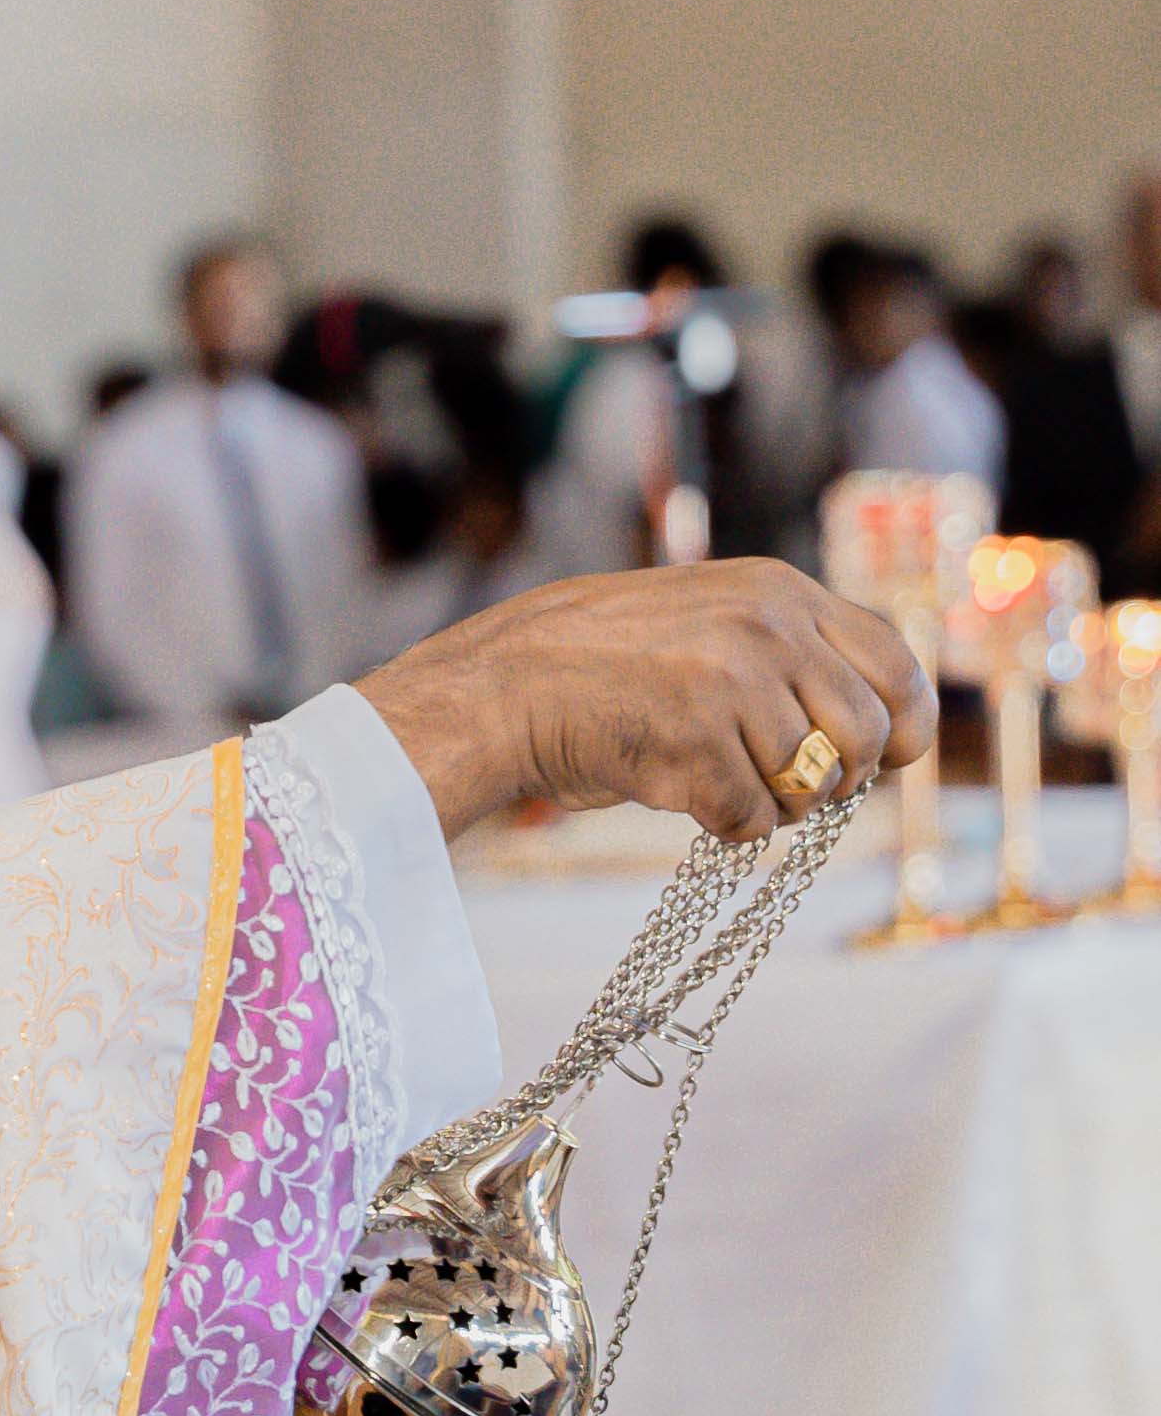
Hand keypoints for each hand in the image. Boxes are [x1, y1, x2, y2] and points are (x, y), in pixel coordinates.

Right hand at [358, 560, 937, 845]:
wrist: (508, 682)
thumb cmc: (615, 663)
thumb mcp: (716, 618)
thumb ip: (797, 651)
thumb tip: (893, 734)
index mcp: (779, 591)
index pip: (896, 665)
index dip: (908, 725)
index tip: (892, 758)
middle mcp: (766, 627)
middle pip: (868, 738)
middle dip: (836, 778)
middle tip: (783, 779)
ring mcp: (731, 683)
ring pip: (811, 787)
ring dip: (770, 803)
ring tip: (713, 774)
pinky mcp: (695, 742)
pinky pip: (753, 822)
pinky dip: (722, 824)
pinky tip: (677, 788)